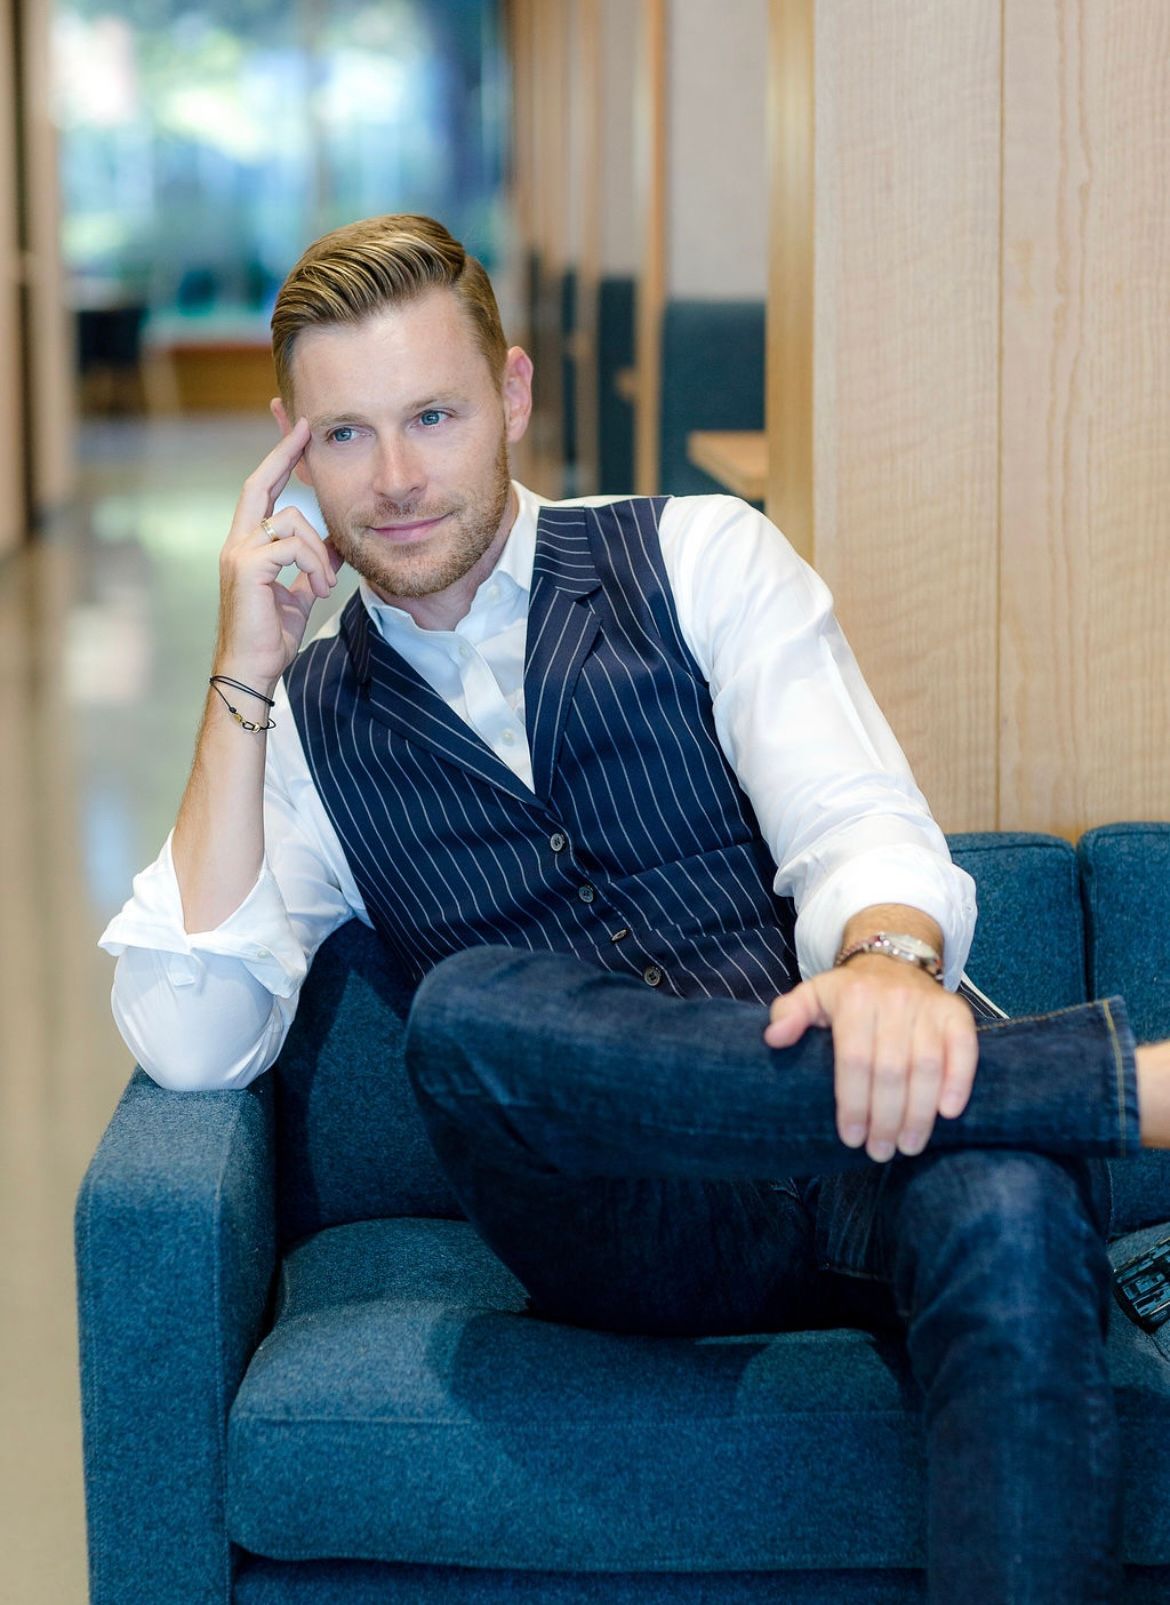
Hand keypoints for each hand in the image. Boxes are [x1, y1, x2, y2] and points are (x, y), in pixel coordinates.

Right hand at [212, 418, 341, 687]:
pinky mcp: (248, 567)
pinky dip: (315, 565)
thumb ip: (312, 567)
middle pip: (260, 484)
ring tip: (325, 586)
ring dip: (320, 552)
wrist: (251, 668)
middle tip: (307, 432)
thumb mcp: (299, 595)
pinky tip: (320, 590)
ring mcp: (239, 553)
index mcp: (248, 546)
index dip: (278, 462)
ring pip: (291, 521)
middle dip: (284, 455)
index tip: (298, 436)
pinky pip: (293, 546)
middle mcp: (237, 543)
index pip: (261, 493)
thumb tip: (336, 548)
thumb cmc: (271, 636)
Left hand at [764, 956, 977, 1161]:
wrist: (893, 958)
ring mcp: (928, 1005)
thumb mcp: (812, 995)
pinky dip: (959, 1082)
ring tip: (908, 1145)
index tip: (852, 1138)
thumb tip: (774, 1038)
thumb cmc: (848, 992)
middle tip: (880, 1151)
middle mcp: (894, 999)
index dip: (854, 1104)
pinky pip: (963, 1049)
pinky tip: (947, 1113)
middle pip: (891, 1069)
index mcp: (854, 998)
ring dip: (919, 1113)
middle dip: (886, 1118)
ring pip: (927, 1066)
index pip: (854, 1060)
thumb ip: (788, 1014)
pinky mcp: (957, 1012)